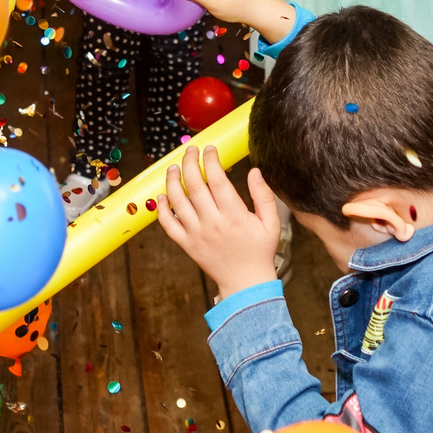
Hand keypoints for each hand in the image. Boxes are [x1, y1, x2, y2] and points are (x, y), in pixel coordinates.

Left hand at [155, 148, 281, 299]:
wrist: (246, 283)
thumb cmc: (260, 252)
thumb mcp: (271, 223)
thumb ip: (264, 196)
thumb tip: (254, 171)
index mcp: (234, 215)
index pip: (217, 179)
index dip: (211, 160)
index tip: (210, 149)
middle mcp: (213, 223)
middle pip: (195, 185)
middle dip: (190, 162)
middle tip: (190, 151)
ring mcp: (197, 234)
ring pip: (177, 201)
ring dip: (172, 180)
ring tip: (173, 167)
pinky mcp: (187, 244)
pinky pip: (168, 225)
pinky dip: (161, 209)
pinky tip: (162, 196)